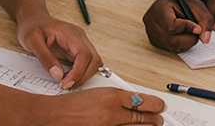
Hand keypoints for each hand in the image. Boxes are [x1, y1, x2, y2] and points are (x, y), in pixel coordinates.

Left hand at [17, 12, 101, 88]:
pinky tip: (68, 75)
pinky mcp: (78, 49)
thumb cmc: (32, 27)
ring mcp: (80, 42)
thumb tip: (58, 74)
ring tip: (66, 80)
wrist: (33, 19)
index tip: (65, 83)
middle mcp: (79, 37)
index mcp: (69, 32)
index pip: (84, 54)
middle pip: (94, 59)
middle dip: (83, 76)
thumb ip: (45, 58)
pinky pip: (87, 63)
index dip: (78, 72)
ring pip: (94, 62)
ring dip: (84, 75)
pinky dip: (81, 73)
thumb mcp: (31, 41)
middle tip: (65, 85)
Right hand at [39, 87, 165, 125]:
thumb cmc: (72, 105)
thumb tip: (138, 101)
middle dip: (156, 120)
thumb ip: (119, 98)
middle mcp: (111, 114)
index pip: (145, 102)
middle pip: (146, 120)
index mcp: (111, 97)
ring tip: (149, 125)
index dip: (157, 105)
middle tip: (158, 118)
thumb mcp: (97, 93)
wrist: (53, 116)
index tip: (160, 106)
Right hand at [142, 0, 214, 52]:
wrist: (173, 0)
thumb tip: (205, 39)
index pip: (171, 26)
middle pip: (171, 40)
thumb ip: (205, 20)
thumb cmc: (184, 1)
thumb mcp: (198, 6)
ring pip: (171, 46)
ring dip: (186, 42)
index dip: (187, 29)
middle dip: (189, 38)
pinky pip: (169, 48)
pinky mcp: (153, 40)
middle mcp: (151, 20)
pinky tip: (183, 35)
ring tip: (190, 32)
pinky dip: (180, 44)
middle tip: (197, 31)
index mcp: (159, 8)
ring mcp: (150, 31)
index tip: (198, 28)